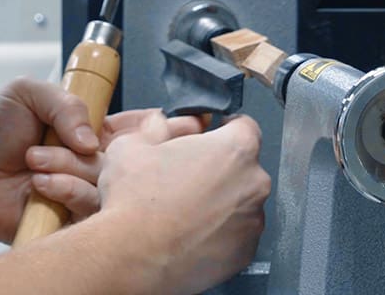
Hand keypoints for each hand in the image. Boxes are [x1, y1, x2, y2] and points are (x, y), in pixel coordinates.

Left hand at [0, 77, 202, 242]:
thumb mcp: (26, 94)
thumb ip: (66, 101)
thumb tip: (93, 137)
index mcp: (88, 131)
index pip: (134, 128)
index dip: (157, 126)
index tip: (177, 122)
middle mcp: (91, 163)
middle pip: (130, 157)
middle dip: (126, 149)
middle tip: (101, 143)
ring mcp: (84, 191)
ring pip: (108, 181)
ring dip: (72, 165)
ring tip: (35, 158)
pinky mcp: (74, 219)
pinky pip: (90, 209)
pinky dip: (67, 190)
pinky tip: (41, 183)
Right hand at [97, 112, 271, 294]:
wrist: (131, 257)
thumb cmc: (134, 201)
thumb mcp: (132, 143)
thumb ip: (156, 128)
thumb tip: (158, 126)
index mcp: (235, 150)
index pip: (244, 126)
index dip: (222, 129)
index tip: (209, 137)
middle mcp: (253, 184)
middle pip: (242, 168)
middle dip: (217, 170)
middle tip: (184, 178)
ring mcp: (252, 222)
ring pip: (239, 204)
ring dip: (218, 203)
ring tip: (182, 211)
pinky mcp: (244, 254)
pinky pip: (235, 236)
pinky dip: (217, 234)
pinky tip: (188, 234)